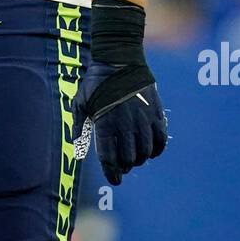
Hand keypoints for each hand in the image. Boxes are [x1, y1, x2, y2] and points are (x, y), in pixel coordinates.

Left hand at [74, 60, 167, 184]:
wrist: (119, 60)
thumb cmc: (96, 83)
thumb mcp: (80, 103)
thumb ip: (79, 127)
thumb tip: (79, 149)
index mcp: (104, 123)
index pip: (109, 158)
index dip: (112, 173)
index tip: (115, 180)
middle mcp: (125, 124)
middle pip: (128, 159)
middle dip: (125, 167)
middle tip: (122, 166)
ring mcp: (142, 119)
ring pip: (145, 152)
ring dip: (139, 160)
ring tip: (134, 158)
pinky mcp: (155, 113)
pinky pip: (160, 140)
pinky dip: (156, 150)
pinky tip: (150, 150)